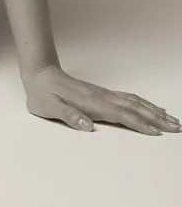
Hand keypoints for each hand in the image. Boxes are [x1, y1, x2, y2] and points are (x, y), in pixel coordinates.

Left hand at [22, 64, 180, 134]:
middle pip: (134, 108)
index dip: (139, 124)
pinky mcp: (102, 94)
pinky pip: (128, 99)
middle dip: (156, 118)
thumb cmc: (42, 94)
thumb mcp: (48, 107)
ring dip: (154, 111)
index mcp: (91, 104)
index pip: (121, 115)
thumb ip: (67, 115)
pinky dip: (143, 104)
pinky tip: (151, 107)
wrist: (39, 74)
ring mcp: (103, 94)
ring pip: (134, 102)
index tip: (157, 132)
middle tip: (177, 127)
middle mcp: (101, 97)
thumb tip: (86, 126)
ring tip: (172, 119)